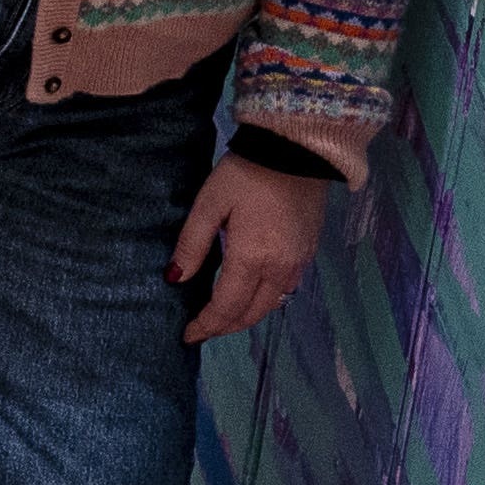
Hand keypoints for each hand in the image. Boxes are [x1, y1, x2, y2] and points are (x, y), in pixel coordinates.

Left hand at [168, 154, 331, 342]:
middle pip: (251, 314)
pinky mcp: (308, 251)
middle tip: (202, 330)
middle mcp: (280, 268)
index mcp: (252, 259)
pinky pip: (285, 289)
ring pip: (271, 305)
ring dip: (246, 316)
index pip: (226, 308)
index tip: (188, 335)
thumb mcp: (209, 203)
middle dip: (225, 327)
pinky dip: (265, 300)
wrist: (298, 149)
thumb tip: (176, 278)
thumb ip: (192, 244)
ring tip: (223, 316)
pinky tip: (250, 292)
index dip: (206, 326)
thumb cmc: (247, 173)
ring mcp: (299, 261)